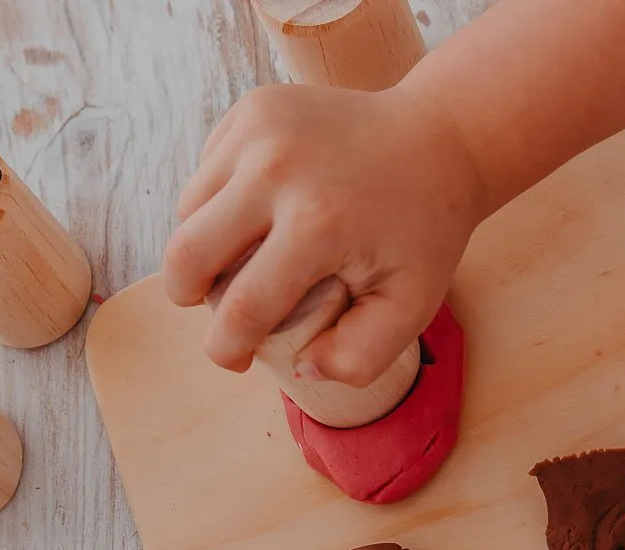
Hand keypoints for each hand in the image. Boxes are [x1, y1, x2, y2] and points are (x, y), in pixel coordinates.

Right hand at [164, 84, 485, 383]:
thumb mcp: (410, 306)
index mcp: (317, 223)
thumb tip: (301, 367)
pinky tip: (256, 216)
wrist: (438, 138)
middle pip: (186, 255)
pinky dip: (216, 206)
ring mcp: (259, 128)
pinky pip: (205, 174)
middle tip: (217, 312)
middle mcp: (276, 168)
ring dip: (203, 249)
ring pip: (188, 213)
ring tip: (242, 263)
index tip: (238, 361)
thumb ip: (359, 357)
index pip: (241, 308)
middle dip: (188, 298)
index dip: (227, 348)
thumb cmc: (423, 232)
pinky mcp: (251, 108)